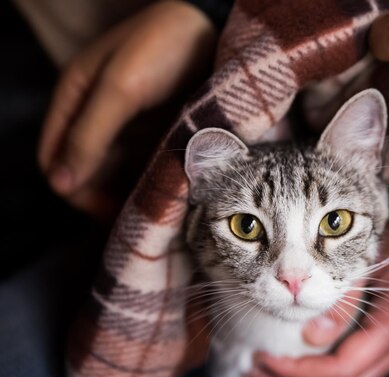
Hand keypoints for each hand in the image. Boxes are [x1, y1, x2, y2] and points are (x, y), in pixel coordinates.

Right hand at [38, 1, 215, 216]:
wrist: (212, 25)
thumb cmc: (164, 48)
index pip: (52, 158)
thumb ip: (89, 133)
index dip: (72, 188)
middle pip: (83, 169)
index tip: (103, 209)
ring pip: (113, 171)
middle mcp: (95, 113)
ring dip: (125, 192)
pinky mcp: (154, 128)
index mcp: (73, 98)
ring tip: (152, 207)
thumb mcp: (121, 88)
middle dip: (100, 196)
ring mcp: (126, 122)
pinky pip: (141, 163)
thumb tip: (60, 184)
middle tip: (133, 214)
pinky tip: (165, 191)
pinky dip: (147, 179)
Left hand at [248, 222, 388, 376]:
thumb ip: (345, 293)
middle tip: (251, 368)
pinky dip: (318, 369)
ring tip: (262, 368)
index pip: (345, 367)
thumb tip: (312, 338)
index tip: (261, 359)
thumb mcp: (368, 250)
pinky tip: (291, 358)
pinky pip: (353, 365)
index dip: (300, 372)